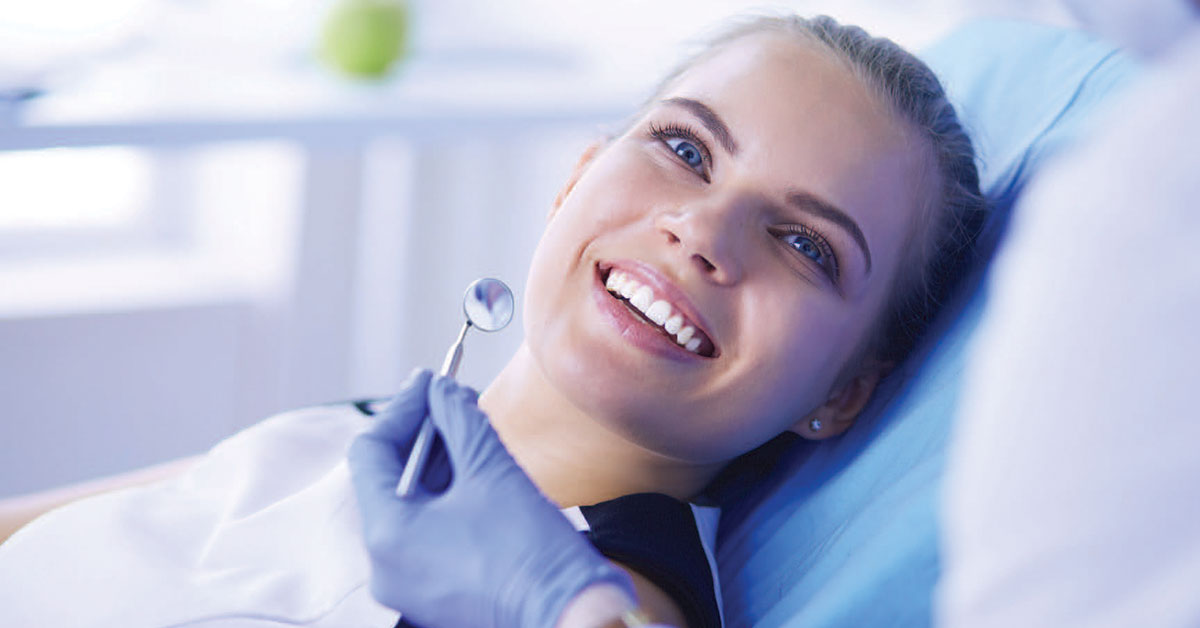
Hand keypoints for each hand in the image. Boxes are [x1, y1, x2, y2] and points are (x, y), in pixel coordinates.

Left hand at [347, 370, 635, 627]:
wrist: (569, 617)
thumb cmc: (531, 551)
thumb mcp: (491, 470)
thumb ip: (459, 419)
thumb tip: (441, 389)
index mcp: (386, 534)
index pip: (371, 451)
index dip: (403, 408)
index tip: (432, 381)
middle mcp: (384, 565)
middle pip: (388, 479)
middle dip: (423, 435)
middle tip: (456, 400)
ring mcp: (407, 584)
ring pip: (409, 506)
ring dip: (438, 465)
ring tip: (474, 434)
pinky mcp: (433, 593)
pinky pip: (426, 533)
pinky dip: (446, 499)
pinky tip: (477, 475)